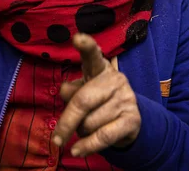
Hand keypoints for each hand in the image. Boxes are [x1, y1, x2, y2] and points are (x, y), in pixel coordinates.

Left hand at [52, 33, 140, 156]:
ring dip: (81, 132)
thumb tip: (66, 95)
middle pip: (82, 101)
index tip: (77, 38)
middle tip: (56, 139)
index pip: (92, 55)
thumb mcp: (83, 91)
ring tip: (87, 126)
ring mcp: (126, 99)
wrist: (129, 119)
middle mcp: (115, 79)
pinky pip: (102, 137)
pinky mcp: (133, 119)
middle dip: (66, 122)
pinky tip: (77, 150)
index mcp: (99, 68)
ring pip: (89, 123)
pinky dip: (87, 146)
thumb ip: (71, 91)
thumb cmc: (97, 100)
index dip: (86, 46)